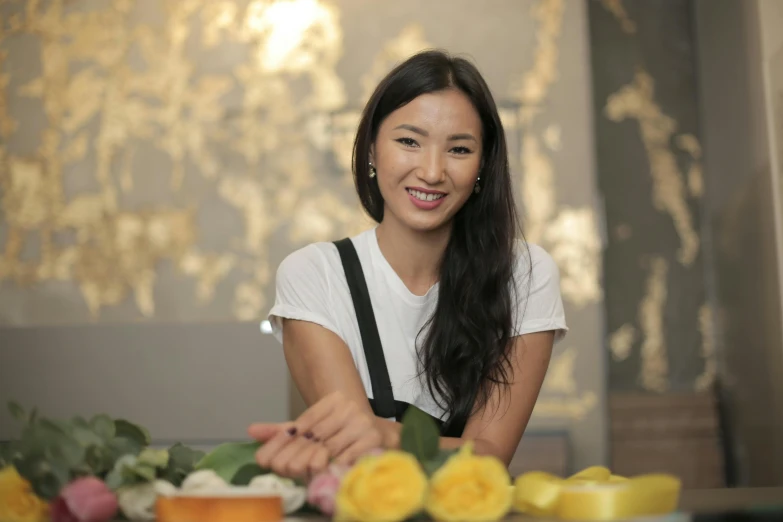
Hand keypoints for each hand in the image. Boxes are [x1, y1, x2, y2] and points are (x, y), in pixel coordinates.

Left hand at [250, 392, 383, 475]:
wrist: (382, 435)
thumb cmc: (342, 433)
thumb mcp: (313, 429)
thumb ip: (284, 431)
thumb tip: (251, 431)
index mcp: (332, 400)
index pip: (304, 421)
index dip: (288, 441)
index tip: (277, 457)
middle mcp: (347, 407)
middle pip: (314, 435)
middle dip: (298, 455)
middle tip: (286, 470)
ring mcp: (360, 422)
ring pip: (328, 447)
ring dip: (313, 464)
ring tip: (303, 473)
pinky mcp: (371, 438)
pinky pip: (346, 457)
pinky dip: (333, 467)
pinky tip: (324, 473)